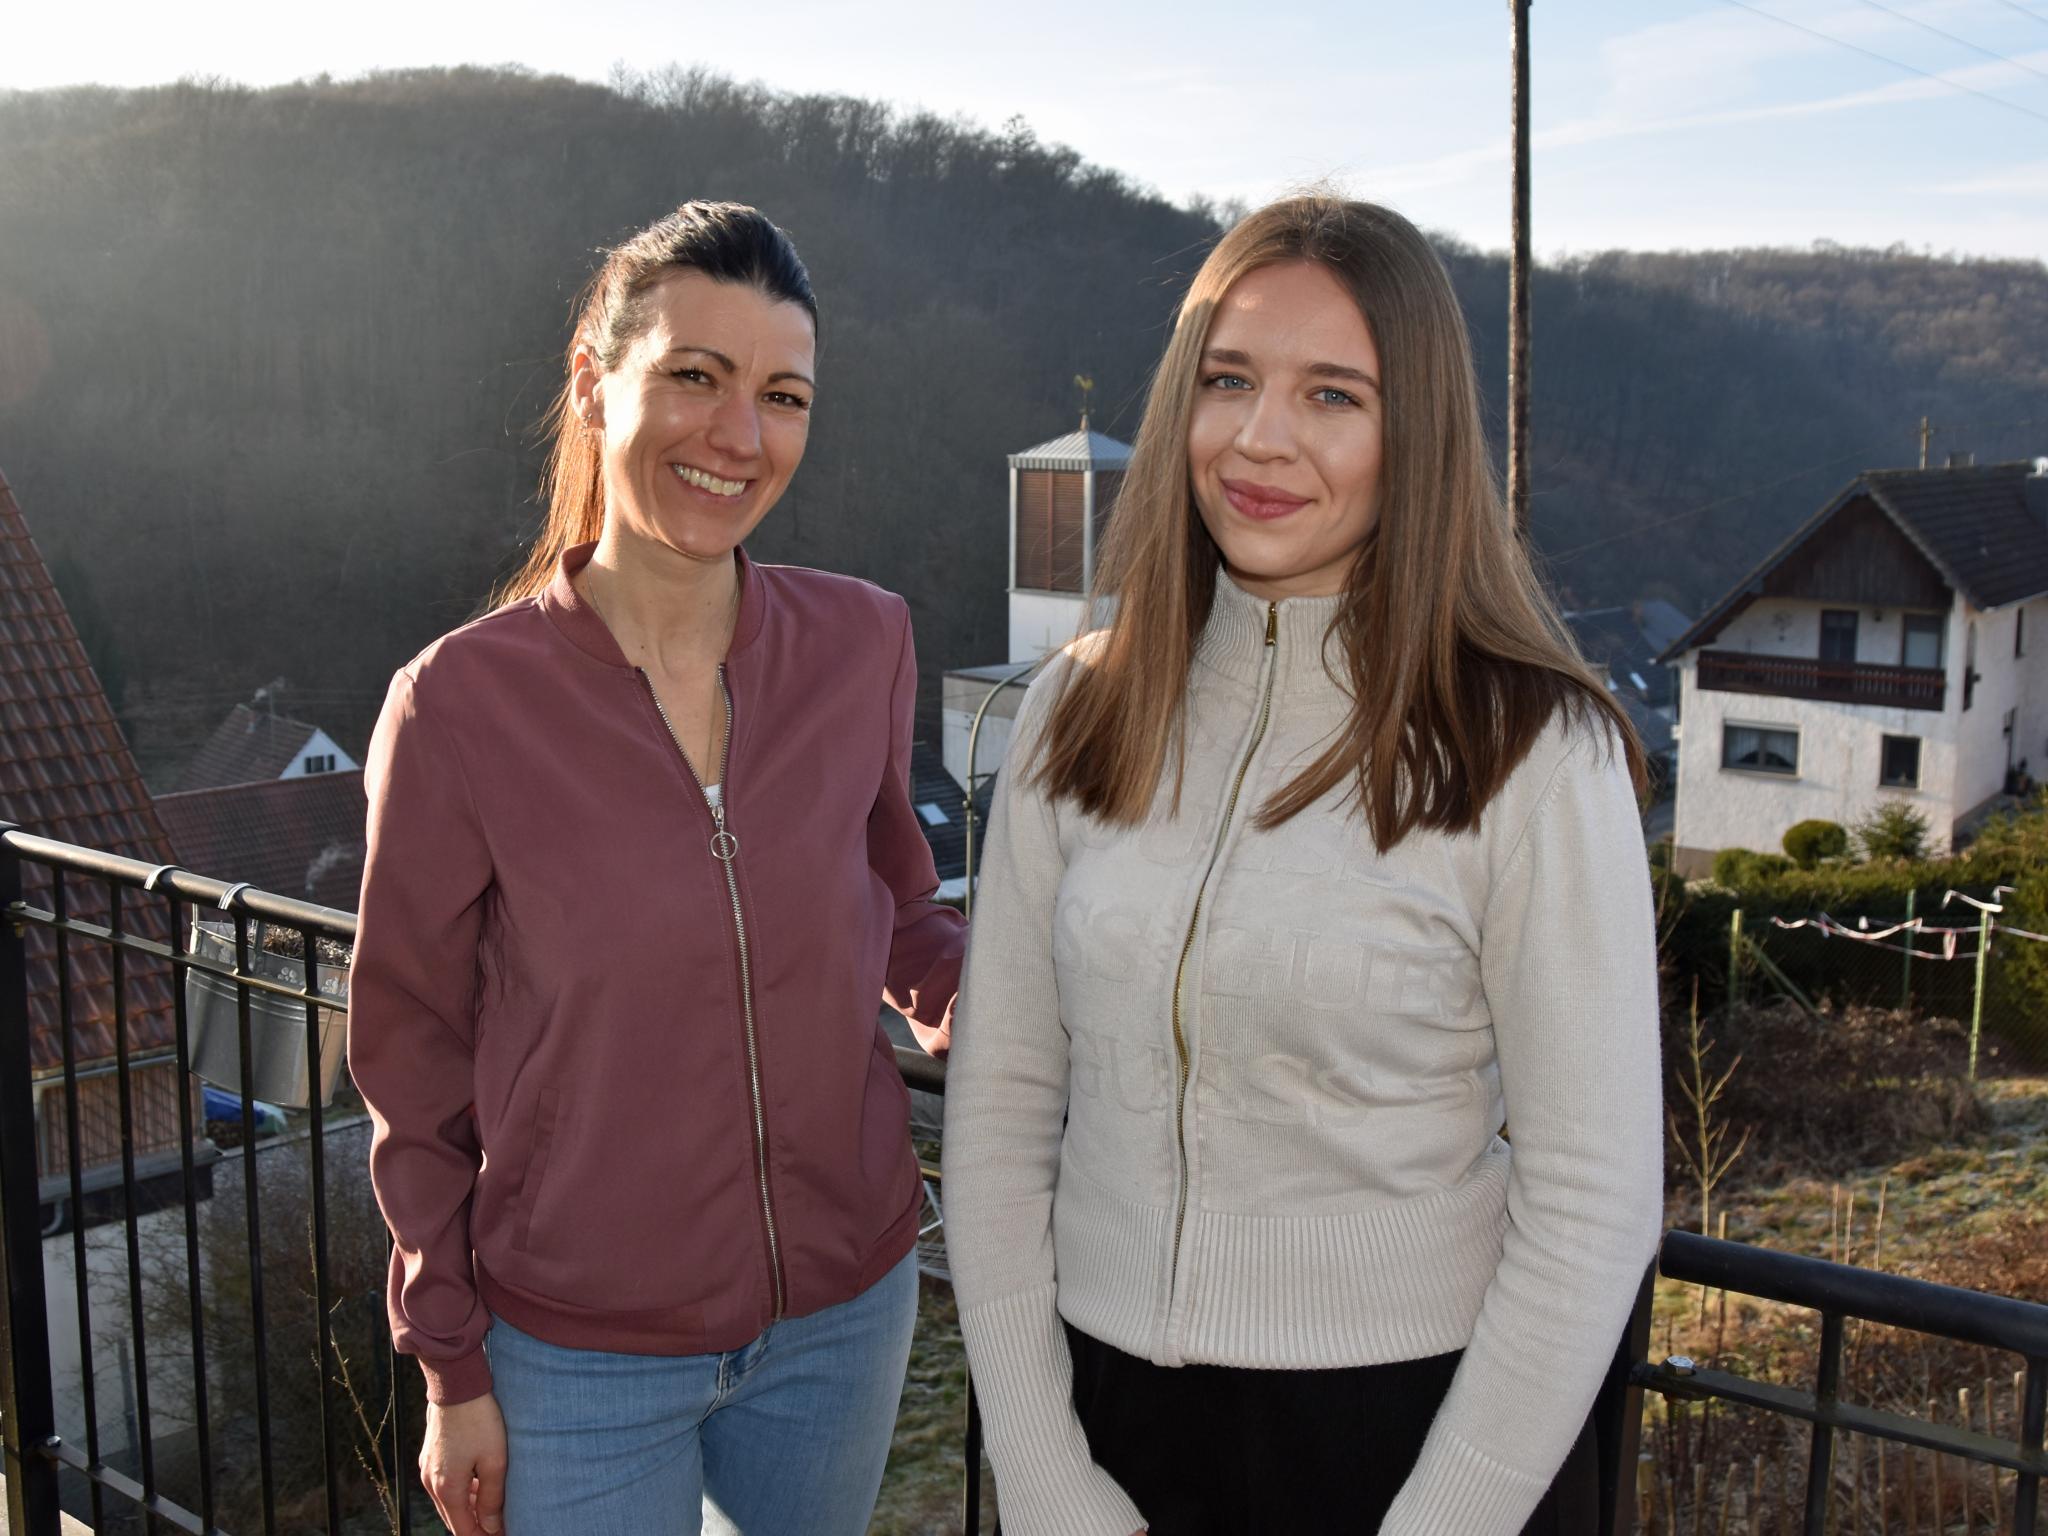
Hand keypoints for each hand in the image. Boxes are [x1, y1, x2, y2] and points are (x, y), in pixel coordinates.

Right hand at [420, 1392, 507, 1534]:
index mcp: (447, 1489)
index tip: (505, 1534)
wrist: (456, 1385)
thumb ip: (492, 1498)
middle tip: (502, 1526)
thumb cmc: (480, 1421)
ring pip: (450, 1503)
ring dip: (471, 1509)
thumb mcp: (495, 1461)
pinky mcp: (430, 1456)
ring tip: (497, 1509)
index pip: (464, 1530)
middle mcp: (431, 1483)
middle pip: (454, 1519)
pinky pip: (446, 1486)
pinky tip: (481, 1487)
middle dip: (477, 1527)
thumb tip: (491, 1528)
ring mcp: (427, 1469)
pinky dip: (463, 1493)